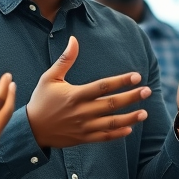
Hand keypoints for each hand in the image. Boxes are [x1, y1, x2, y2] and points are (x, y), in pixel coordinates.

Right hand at [27, 36, 150, 148]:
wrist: (31, 130)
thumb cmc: (41, 100)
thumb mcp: (50, 78)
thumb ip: (65, 60)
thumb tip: (74, 39)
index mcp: (75, 95)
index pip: (103, 86)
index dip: (121, 81)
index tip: (136, 76)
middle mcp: (81, 111)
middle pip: (111, 104)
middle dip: (131, 97)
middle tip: (148, 91)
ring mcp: (83, 127)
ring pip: (111, 123)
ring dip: (129, 118)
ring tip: (145, 113)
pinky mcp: (83, 138)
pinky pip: (103, 137)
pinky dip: (117, 134)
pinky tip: (130, 128)